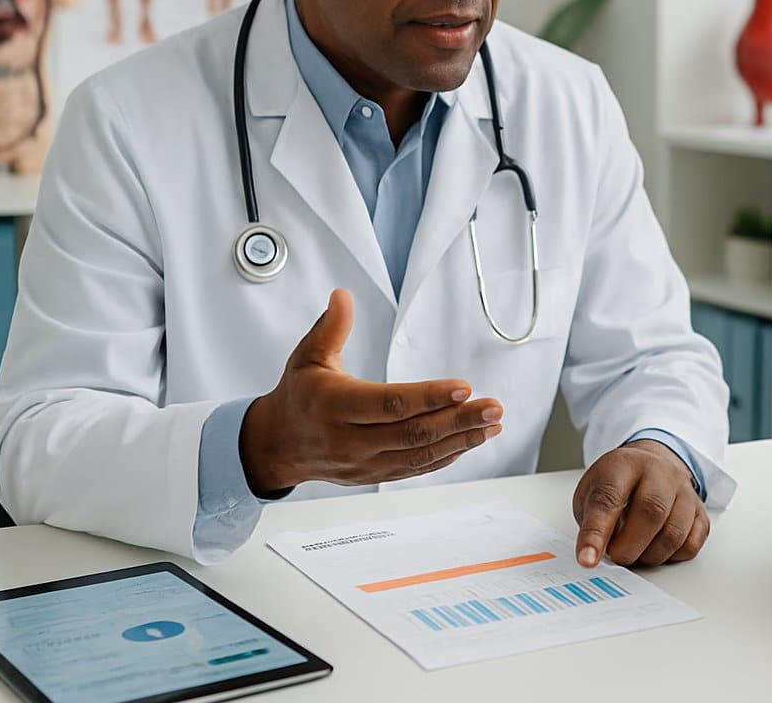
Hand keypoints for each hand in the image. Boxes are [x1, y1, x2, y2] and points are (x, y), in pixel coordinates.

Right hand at [239, 289, 502, 495]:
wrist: (277, 445)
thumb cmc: (298, 396)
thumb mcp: (306, 357)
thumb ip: (330, 327)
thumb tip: (343, 295)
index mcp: (334, 405)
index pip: (389, 403)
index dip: (429, 397)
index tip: (463, 387)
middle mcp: (350, 439)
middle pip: (413, 432)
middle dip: (459, 420)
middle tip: (493, 406)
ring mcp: (364, 463)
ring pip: (420, 454)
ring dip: (461, 440)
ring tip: (492, 424)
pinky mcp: (375, 475)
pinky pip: (416, 468)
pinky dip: (446, 456)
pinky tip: (471, 442)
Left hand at [572, 439, 707, 567]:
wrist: (651, 464)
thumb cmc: (618, 482)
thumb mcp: (591, 491)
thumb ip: (591, 521)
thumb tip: (592, 556)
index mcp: (625, 464)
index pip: (609, 499)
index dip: (596, 533)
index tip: (587, 559)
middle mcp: (660, 472)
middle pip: (651, 513)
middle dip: (628, 547)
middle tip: (616, 556)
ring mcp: (684, 491)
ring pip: (674, 533)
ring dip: (649, 555)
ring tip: (634, 552)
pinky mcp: (700, 511)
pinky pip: (692, 544)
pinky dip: (671, 556)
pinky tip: (656, 548)